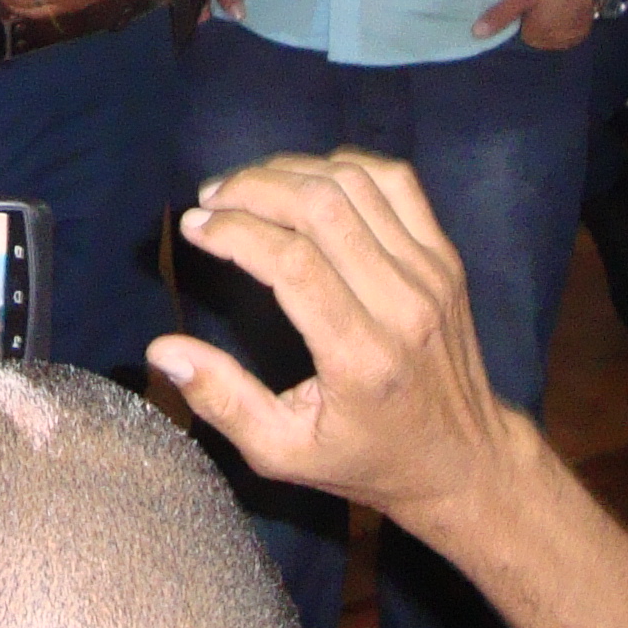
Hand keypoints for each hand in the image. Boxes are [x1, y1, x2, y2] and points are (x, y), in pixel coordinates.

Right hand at [148, 150, 518, 523]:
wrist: (465, 459)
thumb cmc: (367, 461)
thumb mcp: (283, 454)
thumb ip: (222, 401)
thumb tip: (162, 350)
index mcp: (361, 358)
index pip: (293, 263)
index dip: (234, 232)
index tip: (194, 228)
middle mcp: (402, 305)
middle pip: (320, 208)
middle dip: (252, 190)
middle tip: (209, 202)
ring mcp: (430, 273)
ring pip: (353, 184)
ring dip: (288, 172)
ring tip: (244, 189)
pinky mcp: (444, 255)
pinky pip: (393, 182)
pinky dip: (341, 165)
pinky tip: (305, 181)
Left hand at [472, 0, 596, 51]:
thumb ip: (500, 14)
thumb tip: (477, 34)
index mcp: (540, 37)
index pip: (521, 32)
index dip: (522, 14)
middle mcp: (558, 43)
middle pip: (537, 33)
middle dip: (536, 17)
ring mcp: (574, 37)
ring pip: (552, 30)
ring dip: (551, 17)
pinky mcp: (585, 28)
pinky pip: (567, 26)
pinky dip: (564, 16)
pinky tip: (564, 1)